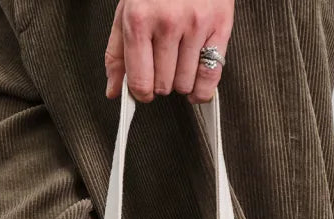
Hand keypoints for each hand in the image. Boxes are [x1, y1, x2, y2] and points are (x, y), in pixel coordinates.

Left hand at [105, 0, 233, 104]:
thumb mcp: (128, 11)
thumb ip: (117, 54)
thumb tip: (114, 91)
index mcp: (139, 20)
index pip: (140, 81)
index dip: (141, 93)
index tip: (144, 90)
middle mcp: (167, 22)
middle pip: (163, 86)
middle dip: (161, 83)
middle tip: (163, 66)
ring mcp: (195, 24)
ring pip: (185, 84)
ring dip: (182, 83)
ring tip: (179, 65)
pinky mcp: (219, 26)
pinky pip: (210, 77)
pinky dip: (202, 90)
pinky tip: (196, 85)